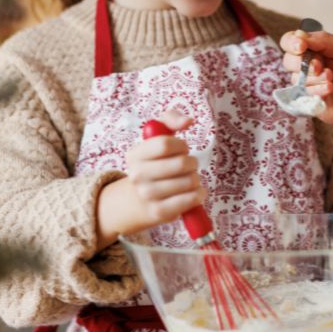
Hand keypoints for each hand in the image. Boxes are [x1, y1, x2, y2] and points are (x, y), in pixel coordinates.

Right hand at [95, 110, 205, 246]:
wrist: (138, 200)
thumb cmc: (155, 163)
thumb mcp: (157, 137)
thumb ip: (171, 119)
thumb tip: (188, 120)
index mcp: (134, 155)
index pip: (164, 144)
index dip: (181, 145)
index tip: (182, 149)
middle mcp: (137, 175)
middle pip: (180, 164)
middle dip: (192, 163)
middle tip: (189, 166)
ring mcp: (146, 195)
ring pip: (188, 182)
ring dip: (196, 179)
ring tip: (189, 179)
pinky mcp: (159, 212)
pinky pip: (188, 201)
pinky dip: (198, 195)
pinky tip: (195, 192)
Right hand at [279, 28, 332, 134]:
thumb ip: (324, 40)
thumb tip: (300, 35)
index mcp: (316, 50)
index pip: (291, 42)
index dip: (291, 42)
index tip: (301, 45)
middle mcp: (308, 67)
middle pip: (288, 60)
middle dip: (301, 61)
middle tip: (319, 65)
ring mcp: (308, 86)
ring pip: (296, 78)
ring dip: (313, 77)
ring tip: (331, 78)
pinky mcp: (310, 103)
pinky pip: (303, 95)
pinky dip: (316, 90)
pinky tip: (331, 89)